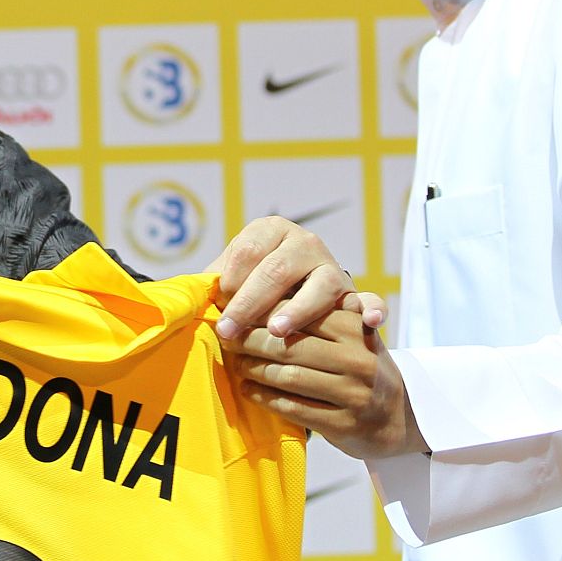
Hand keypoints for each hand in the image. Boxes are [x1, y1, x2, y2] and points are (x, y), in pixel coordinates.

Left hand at [208, 216, 384, 340]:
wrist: (301, 294)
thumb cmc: (255, 290)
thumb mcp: (235, 278)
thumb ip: (217, 282)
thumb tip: (188, 296)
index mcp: (270, 230)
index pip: (247, 251)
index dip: (229, 280)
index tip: (216, 308)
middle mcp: (305, 242)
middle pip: (277, 269)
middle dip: (250, 302)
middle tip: (230, 330)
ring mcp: (332, 267)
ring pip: (320, 285)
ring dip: (299, 308)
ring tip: (277, 329)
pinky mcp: (354, 294)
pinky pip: (370, 299)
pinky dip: (373, 308)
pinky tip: (370, 322)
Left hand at [229, 308, 425, 458]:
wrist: (396, 416)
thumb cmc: (358, 364)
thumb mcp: (352, 330)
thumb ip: (320, 309)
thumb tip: (261, 291)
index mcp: (355, 327)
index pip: (300, 313)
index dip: (262, 312)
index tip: (234, 312)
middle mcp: (357, 358)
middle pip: (289, 346)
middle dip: (250, 341)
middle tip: (227, 338)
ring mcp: (353, 393)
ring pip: (288, 377)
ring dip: (253, 369)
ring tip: (235, 362)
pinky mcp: (344, 423)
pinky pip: (292, 407)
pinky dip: (264, 397)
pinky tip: (248, 389)